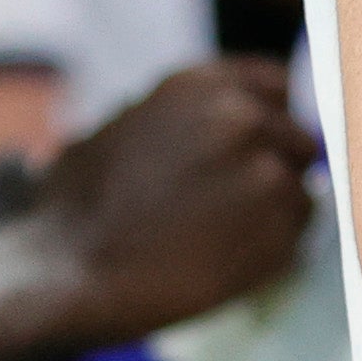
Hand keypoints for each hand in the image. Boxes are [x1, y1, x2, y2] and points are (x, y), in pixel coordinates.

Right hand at [18, 60, 319, 350]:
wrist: (62, 275)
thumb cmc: (80, 208)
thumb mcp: (128, 124)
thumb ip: (192, 115)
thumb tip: (247, 114)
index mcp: (204, 85)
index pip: (278, 86)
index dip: (273, 119)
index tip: (264, 143)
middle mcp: (243, 119)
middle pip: (299, 139)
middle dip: (274, 168)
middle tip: (226, 205)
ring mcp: (265, 172)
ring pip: (299, 189)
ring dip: (272, 211)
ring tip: (213, 236)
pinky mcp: (278, 229)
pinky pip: (297, 235)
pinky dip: (272, 248)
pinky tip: (221, 259)